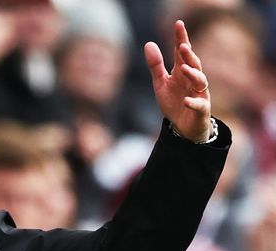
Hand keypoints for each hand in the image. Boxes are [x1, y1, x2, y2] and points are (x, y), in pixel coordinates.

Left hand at [144, 20, 210, 142]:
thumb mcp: (160, 83)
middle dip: (189, 55)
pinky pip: (199, 105)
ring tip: (184, 68)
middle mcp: (193, 80)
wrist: (183, 127)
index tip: (178, 24)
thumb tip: (149, 43)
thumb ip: (155, 65)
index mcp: (182, 72)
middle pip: (194, 64)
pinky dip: (193, 102)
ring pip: (200, 81)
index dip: (180, 38)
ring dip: (193, 74)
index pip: (182, 53)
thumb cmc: (174, 102)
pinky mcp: (201, 109)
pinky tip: (186, 100)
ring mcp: (199, 94)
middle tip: (182, 46)